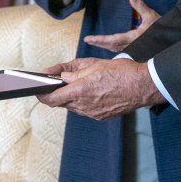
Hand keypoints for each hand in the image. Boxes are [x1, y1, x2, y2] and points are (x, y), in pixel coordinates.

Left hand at [36, 57, 163, 119]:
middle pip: (62, 103)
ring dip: (71, 97)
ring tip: (78, 85)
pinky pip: (85, 110)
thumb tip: (57, 74)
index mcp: (80, 90)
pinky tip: (91, 92)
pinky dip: (83, 102)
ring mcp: (93, 113)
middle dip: (57, 94)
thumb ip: (72, 70)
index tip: (37, 90)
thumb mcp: (93, 64)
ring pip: (73, 107)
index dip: (42, 96)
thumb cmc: (120, 72)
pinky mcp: (101, 117)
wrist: (143, 86)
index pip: (52, 99)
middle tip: (57, 84)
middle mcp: (84, 105)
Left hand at [82, 0, 160, 52]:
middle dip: (98, 43)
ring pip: (115, 50)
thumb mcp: (152, 16)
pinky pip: (121, 51)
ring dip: (105, 46)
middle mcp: (131, 46)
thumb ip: (140, 7)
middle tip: (88, 40)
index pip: (111, 40)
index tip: (88, 39)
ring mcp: (134, 50)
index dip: (99, 40)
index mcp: (132, 39)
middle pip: (110, 46)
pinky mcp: (137, 51)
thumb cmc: (163, 29)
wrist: (174, 42)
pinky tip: (111, 46)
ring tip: (96, 42)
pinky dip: (113, 48)